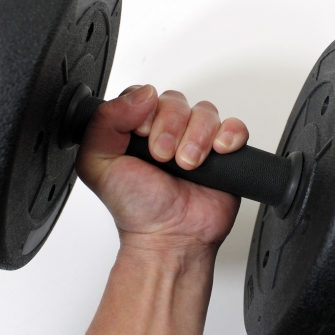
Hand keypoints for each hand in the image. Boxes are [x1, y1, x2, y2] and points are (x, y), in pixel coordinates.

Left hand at [75, 84, 248, 255]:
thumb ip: (103, 122)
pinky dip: (229, 134)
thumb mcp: (99, 164)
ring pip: (205, 111)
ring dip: (196, 136)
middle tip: (163, 156)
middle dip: (170, 127)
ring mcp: (196, 140)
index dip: (145, 110)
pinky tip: (217, 152)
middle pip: (175, 100)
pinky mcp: (224, 152)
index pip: (144, 95)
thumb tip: (141, 95)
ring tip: (187, 164)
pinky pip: (235, 127)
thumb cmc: (136, 208)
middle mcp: (167, 131)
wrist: (169, 239)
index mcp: (136, 129)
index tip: (142, 136)